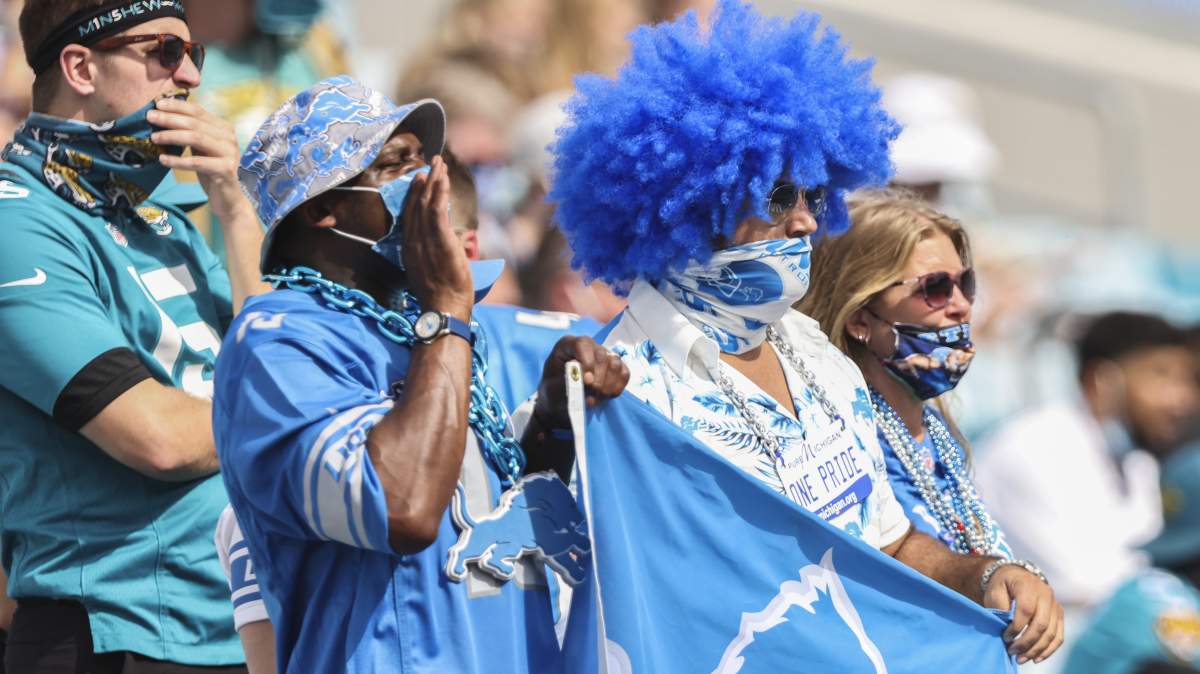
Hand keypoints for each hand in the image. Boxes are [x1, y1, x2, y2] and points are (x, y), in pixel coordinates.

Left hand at [149, 97, 252, 223]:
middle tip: (150, 117)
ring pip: (196, 138)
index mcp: (224, 128)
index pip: (198, 111)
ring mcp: (229, 153)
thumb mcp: (201, 148)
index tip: (157, 104)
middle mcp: (229, 138)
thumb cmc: (210, 171)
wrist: (228, 199)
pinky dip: (177, 160)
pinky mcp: (225, 170)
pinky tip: (162, 159)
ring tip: (153, 137)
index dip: (177, 106)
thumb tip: (163, 115)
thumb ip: (191, 132)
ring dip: (171, 136)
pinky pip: (196, 162)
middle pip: (195, 123)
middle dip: (170, 118)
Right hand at [400, 156, 472, 318]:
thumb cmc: (442, 297)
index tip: (419, 180)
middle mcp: (413, 241)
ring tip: (439, 164)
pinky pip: (437, 210)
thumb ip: (435, 254)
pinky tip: (443, 179)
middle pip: (417, 204)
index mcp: (409, 249)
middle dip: (424, 181)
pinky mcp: (438, 240)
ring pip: (427, 203)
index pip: (410, 215)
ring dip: (434, 181)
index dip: (414, 195)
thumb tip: (448, 243)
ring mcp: (424, 240)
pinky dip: (439, 192)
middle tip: (431, 163)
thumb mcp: (432, 272)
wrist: (444, 309)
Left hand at [533, 337, 628, 427]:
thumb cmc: (554, 393)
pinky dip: (617, 387)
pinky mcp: (615, 369)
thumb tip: (587, 380)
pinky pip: (624, 374)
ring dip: (607, 385)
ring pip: (615, 363)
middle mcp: (588, 347)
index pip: (582, 344)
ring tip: (595, 398)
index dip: (587, 361)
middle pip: (601, 354)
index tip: (586, 381)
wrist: (562, 405)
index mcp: (568, 345)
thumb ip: (567, 382)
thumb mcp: (552, 389)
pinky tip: (605, 396)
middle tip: (591, 395)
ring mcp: (603, 356)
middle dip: (598, 378)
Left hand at [983, 565, 1063, 663]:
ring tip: (1021, 658)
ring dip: (1037, 649)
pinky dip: (1049, 649)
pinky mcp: (1059, 614)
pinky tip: (1036, 658)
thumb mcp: (995, 590)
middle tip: (1012, 651)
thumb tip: (1006, 627)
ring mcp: (1055, 604)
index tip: (1005, 637)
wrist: (1016, 576)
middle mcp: (1046, 593)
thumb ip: (1000, 606)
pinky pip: (1059, 636)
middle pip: (1041, 624)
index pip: (1026, 610)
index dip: (1016, 627)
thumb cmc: (1003, 585)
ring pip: (1052, 633)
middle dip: (1026, 642)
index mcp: (1028, 584)